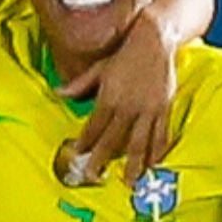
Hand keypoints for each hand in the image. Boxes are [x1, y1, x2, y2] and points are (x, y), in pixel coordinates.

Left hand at [56, 9, 178, 186]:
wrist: (154, 40)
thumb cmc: (125, 54)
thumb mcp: (99, 67)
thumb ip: (80, 84)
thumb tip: (58, 93)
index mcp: (109, 96)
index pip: (94, 126)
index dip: (85, 141)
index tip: (78, 154)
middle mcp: (128, 106)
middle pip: (113, 139)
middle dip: (102, 159)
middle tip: (94, 176)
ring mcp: (148, 109)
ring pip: (139, 143)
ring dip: (133, 164)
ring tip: (129, 182)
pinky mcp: (164, 108)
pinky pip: (161, 135)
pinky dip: (158, 151)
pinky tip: (155, 164)